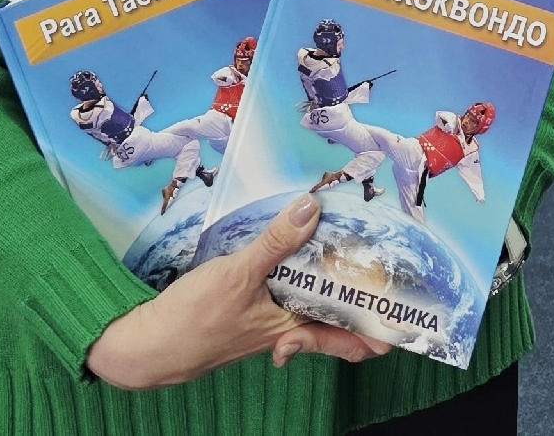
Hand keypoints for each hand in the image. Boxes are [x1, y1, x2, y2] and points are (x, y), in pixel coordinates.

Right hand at [86, 193, 388, 389]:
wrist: (146, 348)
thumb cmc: (192, 319)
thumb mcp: (238, 273)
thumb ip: (276, 241)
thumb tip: (312, 207)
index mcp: (292, 325)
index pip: (349, 333)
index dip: (379, 327)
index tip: (407, 315)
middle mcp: (286, 328)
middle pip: (337, 320)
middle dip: (364, 304)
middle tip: (392, 287)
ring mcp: (268, 322)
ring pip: (313, 308)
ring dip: (333, 289)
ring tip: (356, 266)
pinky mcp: (250, 313)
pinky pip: (288, 300)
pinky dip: (300, 282)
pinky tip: (299, 261)